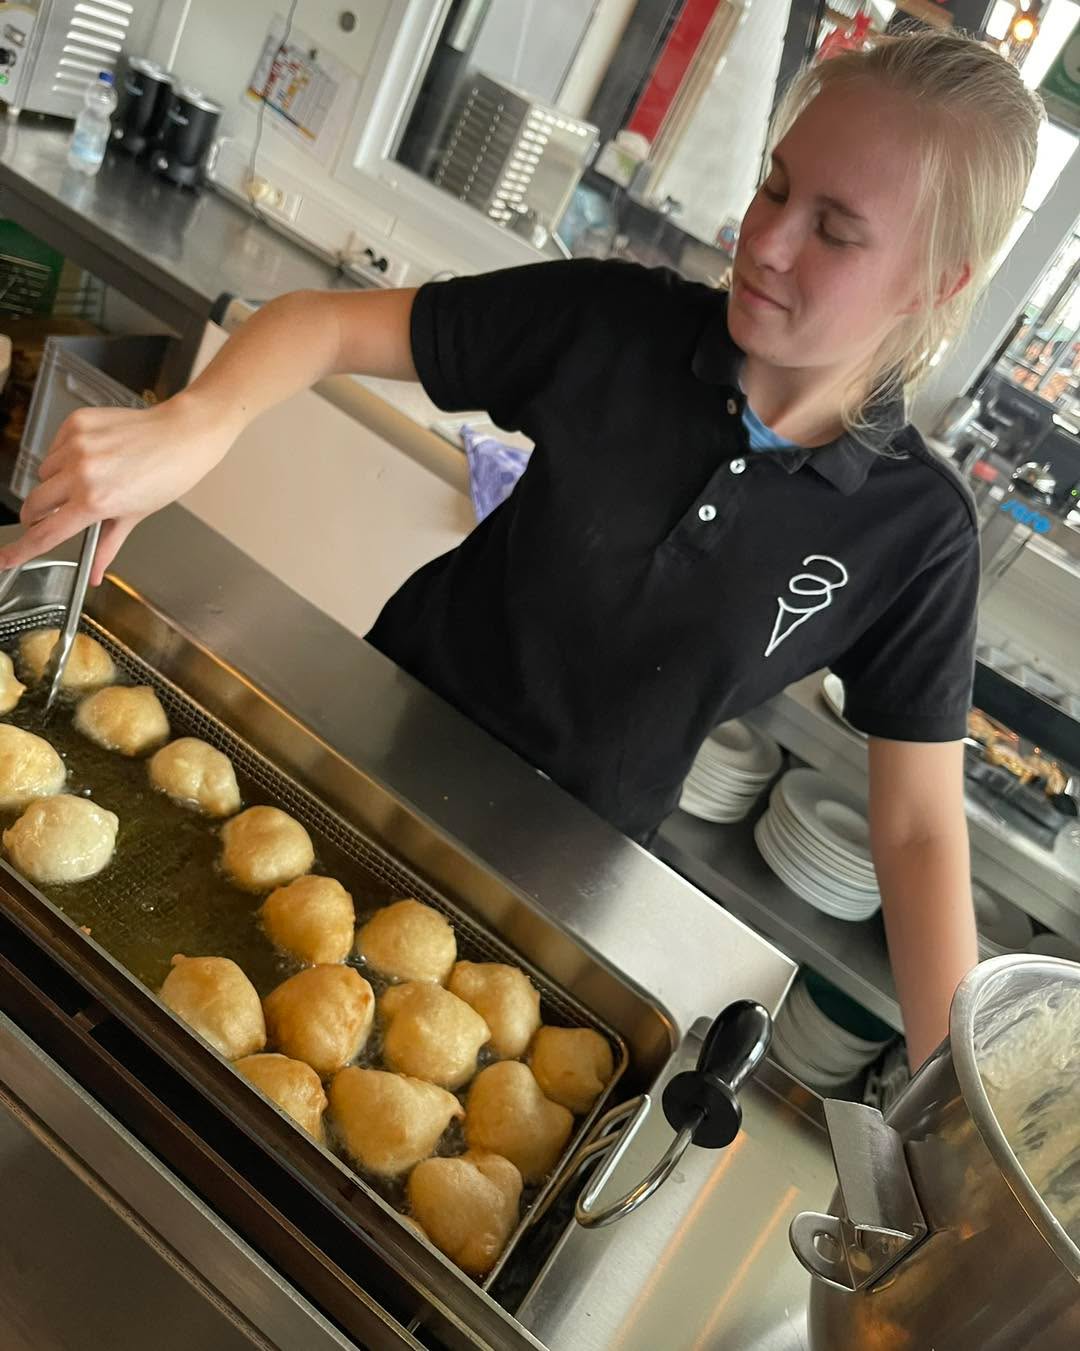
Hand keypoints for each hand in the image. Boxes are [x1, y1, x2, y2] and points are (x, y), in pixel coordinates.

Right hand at [0, 393, 237, 584]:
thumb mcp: (135, 517)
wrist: (182, 435)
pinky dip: (65, 457)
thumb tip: (94, 573)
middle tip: (59, 515)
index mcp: (95, 502)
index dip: (21, 550)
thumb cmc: (167, 475)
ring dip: (57, 483)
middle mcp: (81, 472)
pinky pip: (54, 448)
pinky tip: (93, 457)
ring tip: (91, 478)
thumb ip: (107, 546)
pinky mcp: (75, 424)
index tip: (6, 559)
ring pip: (44, 474)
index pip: (46, 533)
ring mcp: (76, 445)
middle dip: (39, 515)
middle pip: (34, 503)